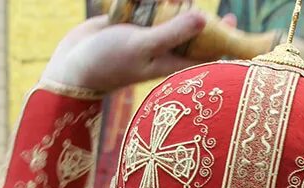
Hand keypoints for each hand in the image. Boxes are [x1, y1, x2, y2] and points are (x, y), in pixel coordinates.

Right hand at [41, 12, 230, 93]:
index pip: (206, 52)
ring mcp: (146, 34)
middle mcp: (162, 46)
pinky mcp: (130, 23)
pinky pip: (145, 6)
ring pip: (167, 11)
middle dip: (191, 11)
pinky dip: (144, 0)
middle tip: (191, 5)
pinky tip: (134, 3)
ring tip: (160, 1)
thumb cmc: (107, 64)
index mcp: (171, 60)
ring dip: (167, 1)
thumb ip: (173, 32)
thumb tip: (206, 19)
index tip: (233, 19)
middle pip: (188, 26)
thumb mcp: (142, 47)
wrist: (71, 66)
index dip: (223, 38)